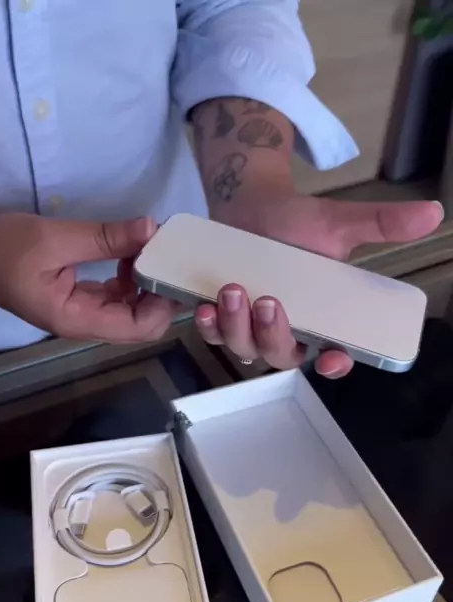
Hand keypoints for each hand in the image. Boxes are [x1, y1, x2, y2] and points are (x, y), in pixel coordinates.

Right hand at [0, 213, 175, 342]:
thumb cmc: (3, 251)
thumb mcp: (53, 238)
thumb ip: (104, 237)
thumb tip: (151, 229)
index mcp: (79, 320)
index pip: (139, 328)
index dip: (162, 304)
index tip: (170, 268)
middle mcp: (87, 324)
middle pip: (142, 325)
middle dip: (160, 294)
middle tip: (167, 258)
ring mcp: (86, 315)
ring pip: (133, 311)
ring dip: (147, 284)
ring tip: (149, 250)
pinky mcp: (83, 301)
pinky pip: (118, 298)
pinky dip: (131, 278)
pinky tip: (128, 254)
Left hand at [195, 184, 443, 376]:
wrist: (249, 206)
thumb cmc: (296, 223)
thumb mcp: (337, 223)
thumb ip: (381, 224)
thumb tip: (432, 213)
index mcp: (321, 320)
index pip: (334, 356)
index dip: (334, 365)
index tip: (331, 359)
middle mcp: (287, 331)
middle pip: (283, 356)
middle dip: (274, 336)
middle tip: (268, 301)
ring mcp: (251, 328)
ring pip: (245, 348)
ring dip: (236, 327)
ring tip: (232, 290)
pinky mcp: (221, 318)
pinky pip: (214, 335)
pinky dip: (207, 324)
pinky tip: (203, 306)